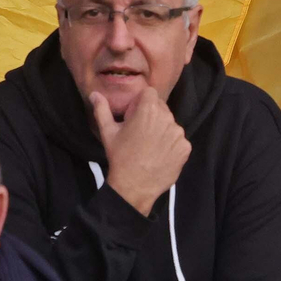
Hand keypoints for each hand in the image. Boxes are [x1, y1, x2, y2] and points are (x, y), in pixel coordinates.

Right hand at [91, 86, 190, 216]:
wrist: (134, 187)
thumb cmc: (119, 157)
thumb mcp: (108, 132)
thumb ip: (101, 109)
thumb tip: (94, 94)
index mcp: (148, 110)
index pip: (150, 93)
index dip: (142, 101)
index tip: (136, 114)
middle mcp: (167, 118)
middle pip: (161, 108)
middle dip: (152, 115)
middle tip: (141, 132)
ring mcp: (178, 134)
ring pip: (171, 124)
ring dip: (163, 130)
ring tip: (151, 146)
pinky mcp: (185, 148)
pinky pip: (179, 140)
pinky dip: (171, 145)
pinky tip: (160, 155)